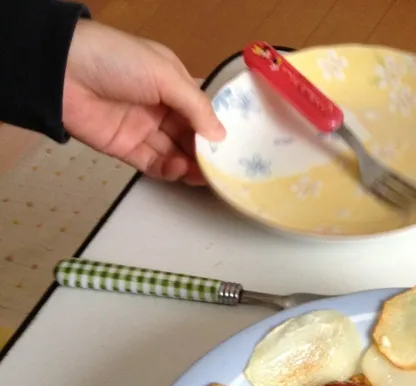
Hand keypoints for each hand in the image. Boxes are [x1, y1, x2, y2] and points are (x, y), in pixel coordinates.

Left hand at [63, 20, 224, 183]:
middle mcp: (159, 105)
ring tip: (205, 175)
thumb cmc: (117, 61)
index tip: (234, 145)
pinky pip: (154, 164)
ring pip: (175, 152)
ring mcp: (142, 128)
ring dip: (191, 165)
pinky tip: (180, 171)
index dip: (215, 127)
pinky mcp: (125, 148)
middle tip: (224, 169)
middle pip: (190, 135)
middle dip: (206, 152)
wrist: (62, 72)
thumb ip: (195, 107)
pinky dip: (169, 170)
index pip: (200, 109)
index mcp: (171, 81)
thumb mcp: (165, 75)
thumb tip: (220, 136)